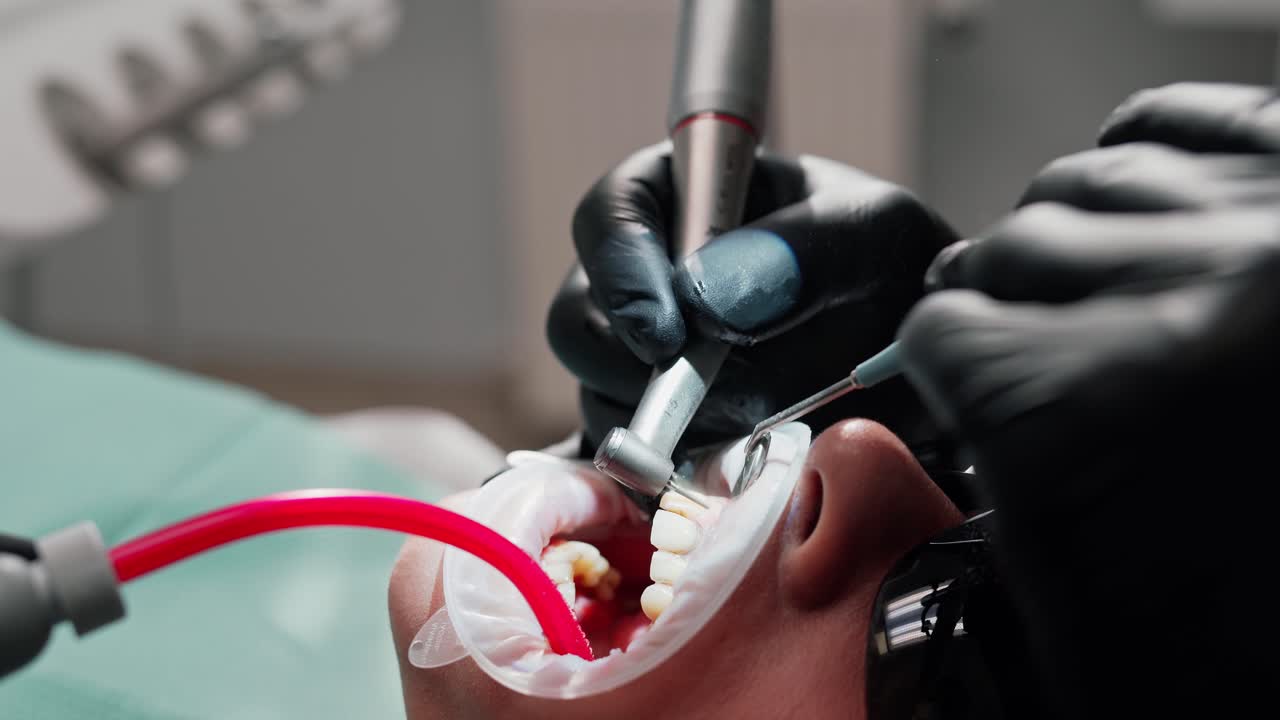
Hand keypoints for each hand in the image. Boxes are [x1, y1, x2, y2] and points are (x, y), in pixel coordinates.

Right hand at [548, 143, 959, 466]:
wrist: (925, 366)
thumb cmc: (900, 273)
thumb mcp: (879, 235)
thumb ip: (805, 248)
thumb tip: (703, 299)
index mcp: (688, 202)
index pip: (610, 216)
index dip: (619, 271)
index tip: (665, 334)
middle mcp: (650, 282)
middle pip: (580, 321)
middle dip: (639, 367)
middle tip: (722, 396)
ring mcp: (647, 365)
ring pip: (600, 398)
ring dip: (669, 426)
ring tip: (758, 430)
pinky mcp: (663, 434)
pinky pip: (626, 463)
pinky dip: (670, 474)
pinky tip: (729, 473)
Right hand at [897, 82, 1279, 716]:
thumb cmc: (1250, 631)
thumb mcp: (1084, 621)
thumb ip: (976, 512)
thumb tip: (912, 430)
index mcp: (1090, 409)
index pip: (942, 332)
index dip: (946, 369)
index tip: (963, 388)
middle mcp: (1183, 295)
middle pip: (1009, 249)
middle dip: (1001, 304)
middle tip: (1021, 347)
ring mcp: (1261, 223)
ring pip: (1088, 179)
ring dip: (1070, 237)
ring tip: (1088, 290)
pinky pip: (1183, 119)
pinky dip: (1141, 154)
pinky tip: (1136, 202)